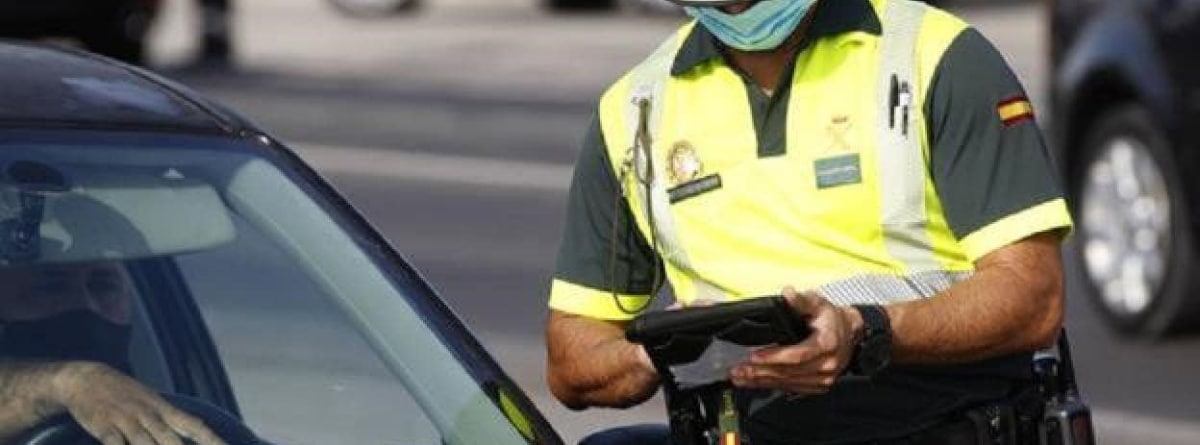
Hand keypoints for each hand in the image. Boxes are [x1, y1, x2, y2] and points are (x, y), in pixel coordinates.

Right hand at [51, 362, 226, 444]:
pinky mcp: (104, 426)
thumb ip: (169, 419)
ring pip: (145, 443)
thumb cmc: (123, 393)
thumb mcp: (151, 401)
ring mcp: (126, 420)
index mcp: (163, 408)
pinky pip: (114, 443)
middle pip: (170, 440)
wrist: (85, 378)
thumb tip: (193, 432)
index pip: (194, 425)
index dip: (211, 439)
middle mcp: (149, 414)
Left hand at [729, 287, 860, 395]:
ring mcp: (823, 378)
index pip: (798, 355)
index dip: (775, 357)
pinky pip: (791, 388)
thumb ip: (801, 300)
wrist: (849, 333)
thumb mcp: (817, 303)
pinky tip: (754, 382)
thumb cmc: (831, 318)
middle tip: (739, 370)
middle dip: (761, 371)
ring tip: (740, 377)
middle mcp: (826, 364)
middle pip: (789, 371)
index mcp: (827, 343)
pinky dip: (771, 385)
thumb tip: (788, 294)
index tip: (754, 356)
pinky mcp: (817, 386)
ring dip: (762, 381)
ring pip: (788, 382)